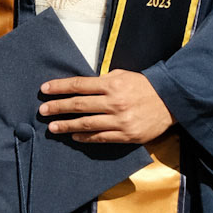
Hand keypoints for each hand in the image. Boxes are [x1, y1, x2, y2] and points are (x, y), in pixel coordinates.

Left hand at [39, 69, 173, 145]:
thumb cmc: (144, 87)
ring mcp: (120, 120)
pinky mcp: (126, 135)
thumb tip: (82, 87)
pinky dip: (86, 137)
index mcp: (112, 84)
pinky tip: (74, 136)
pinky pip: (101, 137)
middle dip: (58, 107)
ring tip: (53, 127)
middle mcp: (114, 102)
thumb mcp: (123, 75)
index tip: (45, 89)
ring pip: (87, 123)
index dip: (60, 87)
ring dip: (67, 125)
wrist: (170, 101)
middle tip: (43, 111)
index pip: (80, 85)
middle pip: (79, 105)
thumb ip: (103, 81)